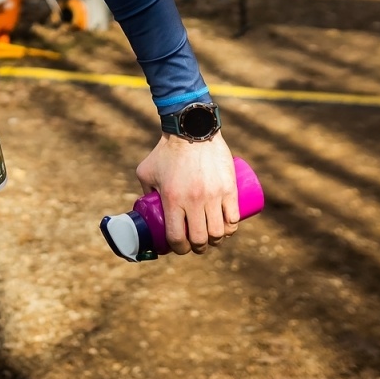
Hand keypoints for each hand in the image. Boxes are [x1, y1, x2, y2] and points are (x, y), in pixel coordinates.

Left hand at [135, 130, 238, 254]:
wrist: (191, 129)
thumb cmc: (166, 151)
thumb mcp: (147, 172)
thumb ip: (145, 191)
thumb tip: (146, 209)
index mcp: (172, 199)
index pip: (177, 237)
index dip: (178, 249)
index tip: (180, 247)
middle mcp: (193, 201)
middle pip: (200, 239)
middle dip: (198, 247)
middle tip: (197, 244)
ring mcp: (213, 195)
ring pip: (219, 232)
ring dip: (216, 240)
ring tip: (213, 237)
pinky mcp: (229, 188)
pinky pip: (234, 218)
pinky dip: (231, 228)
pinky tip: (227, 228)